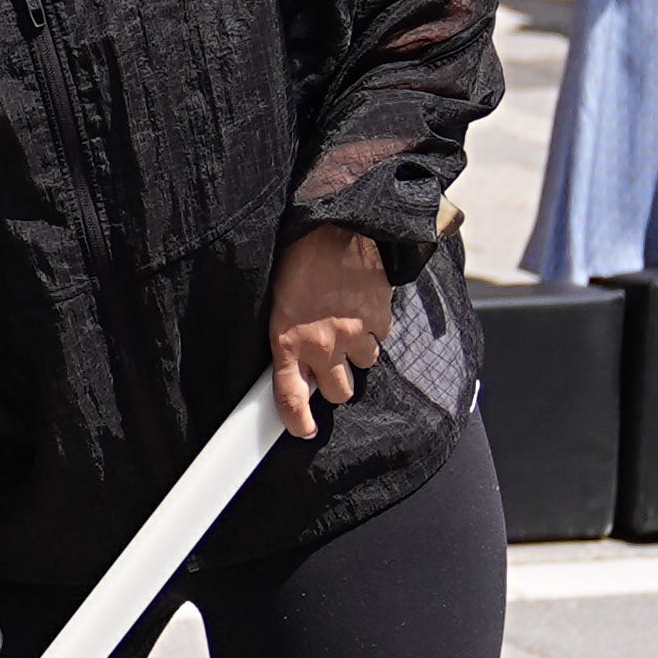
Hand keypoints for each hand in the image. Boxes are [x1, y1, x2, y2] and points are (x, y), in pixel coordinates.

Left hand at [265, 219, 391, 438]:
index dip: (299, 421)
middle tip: (330, 363)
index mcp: (286, 341)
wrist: (330, 227)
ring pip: (363, 367)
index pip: (291, 398)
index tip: (305, 430)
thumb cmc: (296, 262)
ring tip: (345, 327)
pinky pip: (381, 339)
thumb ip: (285, 338)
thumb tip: (292, 364)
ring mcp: (353, 335)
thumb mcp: (276, 304)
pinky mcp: (379, 319)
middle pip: (338, 393)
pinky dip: (374, 330)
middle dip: (335, 384)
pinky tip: (361, 310)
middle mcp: (321, 345)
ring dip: (356, 354)